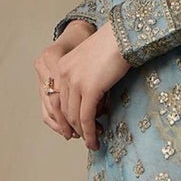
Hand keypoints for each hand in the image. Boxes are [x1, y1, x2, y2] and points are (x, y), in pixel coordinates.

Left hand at [36, 20, 130, 146]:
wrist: (121, 36)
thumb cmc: (112, 46)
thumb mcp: (91, 61)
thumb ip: (85, 78)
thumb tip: (92, 100)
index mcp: (60, 67)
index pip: (59, 99)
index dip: (67, 117)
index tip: (75, 129)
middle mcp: (63, 75)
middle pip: (65, 110)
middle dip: (74, 128)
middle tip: (85, 139)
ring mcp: (75, 82)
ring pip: (74, 116)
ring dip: (83, 133)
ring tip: (92, 143)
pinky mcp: (89, 89)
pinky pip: (85, 117)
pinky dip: (89, 132)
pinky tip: (95, 140)